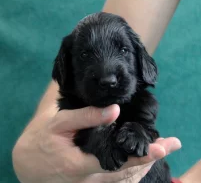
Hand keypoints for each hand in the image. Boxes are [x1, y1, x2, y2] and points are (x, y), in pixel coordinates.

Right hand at [12, 104, 180, 182]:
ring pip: (123, 177)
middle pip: (126, 173)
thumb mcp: (60, 123)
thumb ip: (87, 117)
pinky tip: (141, 154)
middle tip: (171, 144)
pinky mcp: (91, 179)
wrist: (30, 160)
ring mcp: (91, 181)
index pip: (116, 163)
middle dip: (150, 159)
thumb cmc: (43, 138)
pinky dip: (132, 165)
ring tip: (163, 146)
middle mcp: (90, 178)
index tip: (159, 148)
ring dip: (144, 163)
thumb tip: (114, 110)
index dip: (139, 157)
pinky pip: (116, 176)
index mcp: (80, 165)